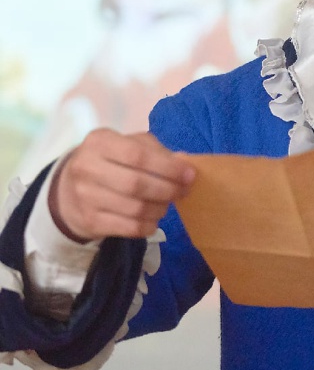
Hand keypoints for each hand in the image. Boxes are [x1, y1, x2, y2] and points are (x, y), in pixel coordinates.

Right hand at [50, 129, 195, 242]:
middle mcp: (87, 167)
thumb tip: (184, 164)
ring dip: (160, 208)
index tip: (189, 175)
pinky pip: (129, 228)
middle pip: (136, 184)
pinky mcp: (90, 221)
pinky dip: (149, 225)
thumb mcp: (128, 144)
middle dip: (168, 190)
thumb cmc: (111, 161)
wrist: (69, 189)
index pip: (137, 155)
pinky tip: (153, 218)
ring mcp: (85, 197)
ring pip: (135, 209)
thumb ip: (156, 151)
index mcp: (99, 141)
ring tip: (167, 204)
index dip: (168, 167)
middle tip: (183, 191)